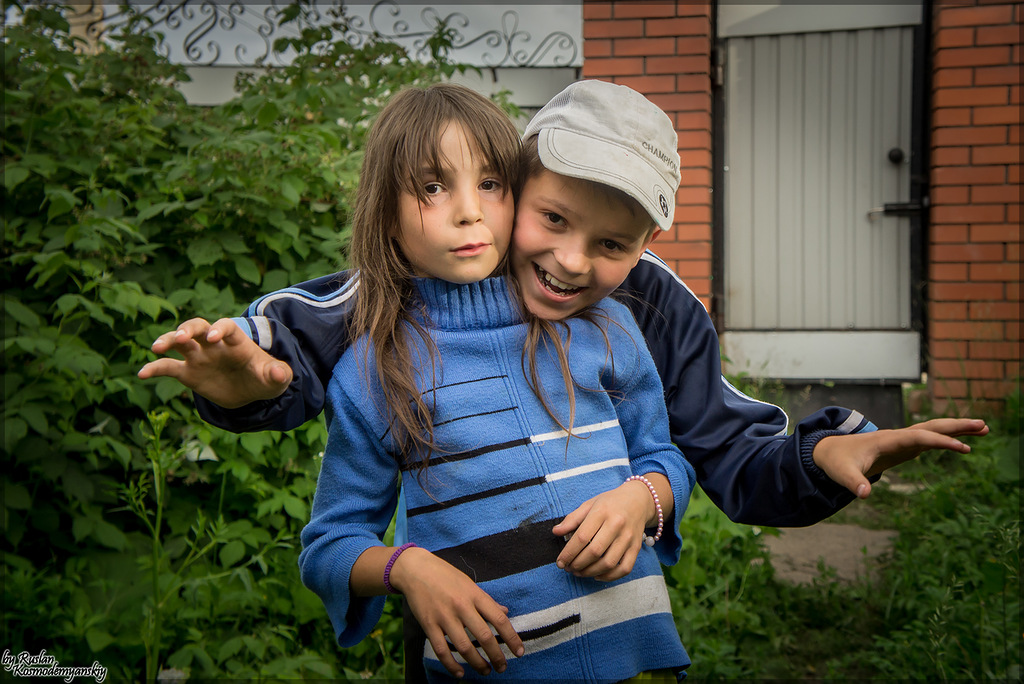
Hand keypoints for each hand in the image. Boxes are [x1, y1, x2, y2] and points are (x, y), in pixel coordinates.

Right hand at [137, 317, 292, 407]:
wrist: (251, 389)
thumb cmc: (264, 377)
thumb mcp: (276, 378)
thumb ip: (278, 374)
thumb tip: (279, 374)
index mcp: (236, 341)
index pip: (226, 327)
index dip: (219, 329)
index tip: (213, 337)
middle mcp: (214, 345)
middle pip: (198, 327)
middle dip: (188, 329)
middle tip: (180, 337)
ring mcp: (199, 357)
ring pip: (179, 342)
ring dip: (167, 340)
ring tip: (156, 348)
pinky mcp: (188, 373)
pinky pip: (168, 367)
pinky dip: (155, 368)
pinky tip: (142, 374)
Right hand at [391, 548, 524, 677]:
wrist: (416, 569)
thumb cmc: (446, 576)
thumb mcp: (469, 583)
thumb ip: (486, 600)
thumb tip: (505, 612)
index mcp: (475, 594)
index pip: (499, 619)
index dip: (512, 638)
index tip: (519, 652)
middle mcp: (461, 606)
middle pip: (484, 636)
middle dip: (496, 656)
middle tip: (503, 667)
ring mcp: (444, 616)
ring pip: (464, 647)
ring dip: (477, 663)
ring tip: (486, 671)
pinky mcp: (428, 625)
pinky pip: (442, 650)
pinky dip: (451, 665)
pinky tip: (460, 673)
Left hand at [551, 480, 651, 581]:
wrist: (638, 500)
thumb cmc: (610, 502)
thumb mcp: (589, 504)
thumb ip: (572, 519)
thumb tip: (556, 532)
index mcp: (602, 512)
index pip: (582, 537)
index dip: (568, 553)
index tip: (560, 562)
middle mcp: (617, 525)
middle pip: (594, 552)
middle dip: (577, 564)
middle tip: (568, 568)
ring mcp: (628, 537)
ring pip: (609, 563)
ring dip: (590, 572)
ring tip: (579, 572)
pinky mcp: (636, 547)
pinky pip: (624, 568)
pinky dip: (610, 576)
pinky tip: (597, 575)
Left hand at [813, 418, 988, 498]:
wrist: (829, 452)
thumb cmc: (837, 462)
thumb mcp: (842, 474)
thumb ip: (854, 483)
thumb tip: (864, 495)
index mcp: (886, 440)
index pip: (917, 437)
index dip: (939, 441)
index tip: (961, 446)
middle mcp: (897, 436)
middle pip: (931, 427)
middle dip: (956, 426)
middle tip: (983, 425)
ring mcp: (901, 441)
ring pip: (933, 431)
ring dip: (956, 429)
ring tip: (984, 428)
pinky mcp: (903, 448)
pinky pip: (930, 441)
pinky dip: (947, 439)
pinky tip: (963, 443)